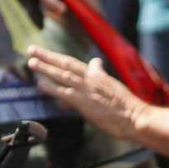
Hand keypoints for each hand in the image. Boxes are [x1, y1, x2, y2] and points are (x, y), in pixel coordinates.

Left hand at [26, 46, 149, 140]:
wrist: (137, 118)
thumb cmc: (127, 106)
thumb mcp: (112, 84)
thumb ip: (99, 73)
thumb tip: (95, 61)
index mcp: (97, 75)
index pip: (73, 63)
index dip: (57, 58)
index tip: (44, 52)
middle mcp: (91, 79)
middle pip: (66, 64)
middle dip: (47, 56)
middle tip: (31, 48)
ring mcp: (87, 90)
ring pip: (63, 75)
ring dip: (46, 68)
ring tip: (31, 62)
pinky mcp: (86, 103)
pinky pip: (65, 93)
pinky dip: (52, 87)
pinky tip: (40, 83)